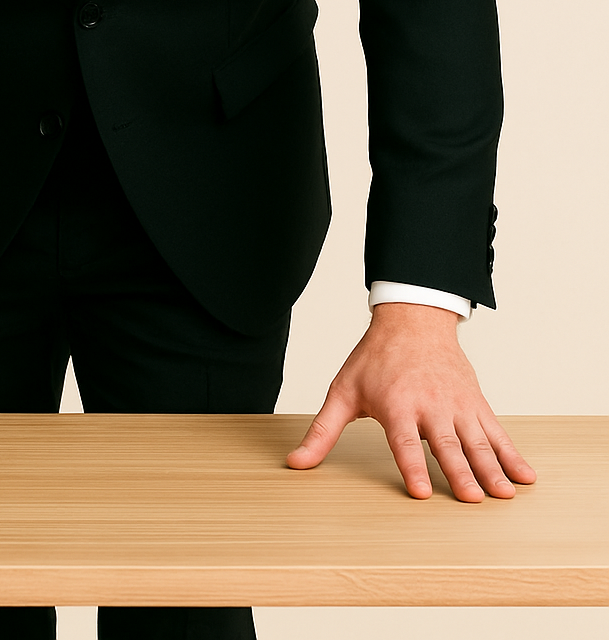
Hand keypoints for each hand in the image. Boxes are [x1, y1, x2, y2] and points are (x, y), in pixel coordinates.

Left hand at [286, 301, 535, 500]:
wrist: (412, 320)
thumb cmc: (375, 359)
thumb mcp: (343, 391)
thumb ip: (322, 431)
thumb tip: (296, 462)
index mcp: (396, 403)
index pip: (404, 441)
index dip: (412, 466)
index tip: (421, 491)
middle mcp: (430, 405)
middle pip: (446, 444)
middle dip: (460, 472)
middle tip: (472, 500)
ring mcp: (456, 404)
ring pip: (476, 440)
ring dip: (491, 468)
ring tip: (503, 494)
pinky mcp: (475, 403)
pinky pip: (496, 431)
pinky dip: (511, 454)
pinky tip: (524, 475)